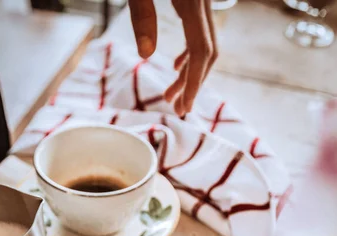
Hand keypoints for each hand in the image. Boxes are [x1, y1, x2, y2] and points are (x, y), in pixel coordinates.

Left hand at [128, 0, 217, 115]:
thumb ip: (142, 16)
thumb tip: (146, 54)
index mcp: (194, 1)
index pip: (202, 50)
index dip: (195, 83)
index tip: (186, 108)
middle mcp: (204, 2)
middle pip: (207, 52)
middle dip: (193, 84)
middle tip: (177, 110)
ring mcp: (201, 2)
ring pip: (203, 44)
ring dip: (188, 72)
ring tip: (171, 95)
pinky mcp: (194, 2)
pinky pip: (197, 33)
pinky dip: (189, 54)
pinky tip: (176, 67)